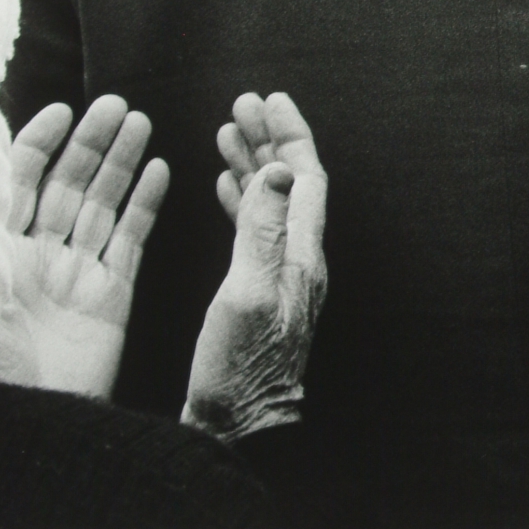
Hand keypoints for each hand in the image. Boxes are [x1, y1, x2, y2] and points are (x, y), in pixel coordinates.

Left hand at [0, 95, 168, 397]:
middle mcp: (36, 258)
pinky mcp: (111, 297)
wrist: (23, 424)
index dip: (38, 143)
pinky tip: (159, 170)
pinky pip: (131, 241)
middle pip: (67, 186)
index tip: (62, 111)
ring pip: (103, 205)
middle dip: (90, 143)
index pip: (16, 180)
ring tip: (138, 122)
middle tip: (114, 105)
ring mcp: (76, 276)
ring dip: (121, 162)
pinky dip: (145, 204)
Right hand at [184, 92, 328, 442]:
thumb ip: (262, 230)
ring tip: (227, 132)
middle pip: (290, 184)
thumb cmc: (239, 369)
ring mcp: (280, 278)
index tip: (269, 100)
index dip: (289, 135)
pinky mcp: (259, 294)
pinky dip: (240, 200)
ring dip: (252, 165)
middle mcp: (297, 262)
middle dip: (269, 140)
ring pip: (271, 203)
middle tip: (242, 104)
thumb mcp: (248, 292)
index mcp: (300, 255)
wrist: (239, 429)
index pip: (305, 177)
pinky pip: (256, 230)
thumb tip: (281, 170)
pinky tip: (224, 188)